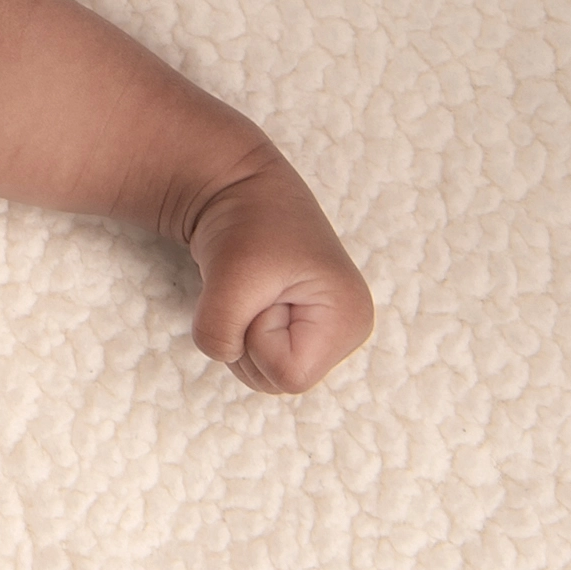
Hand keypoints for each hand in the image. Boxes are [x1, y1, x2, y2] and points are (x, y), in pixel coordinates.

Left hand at [185, 154, 373, 393]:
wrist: (235, 187)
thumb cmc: (245, 224)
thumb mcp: (230, 277)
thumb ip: (220, 330)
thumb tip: (223, 353)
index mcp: (349, 320)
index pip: (288, 375)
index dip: (258, 337)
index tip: (260, 291)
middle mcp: (347, 332)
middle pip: (275, 382)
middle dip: (248, 340)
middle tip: (253, 289)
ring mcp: (324, 333)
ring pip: (261, 375)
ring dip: (239, 335)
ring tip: (252, 289)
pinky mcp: (299, 329)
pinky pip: (255, 360)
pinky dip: (238, 331)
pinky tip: (251, 297)